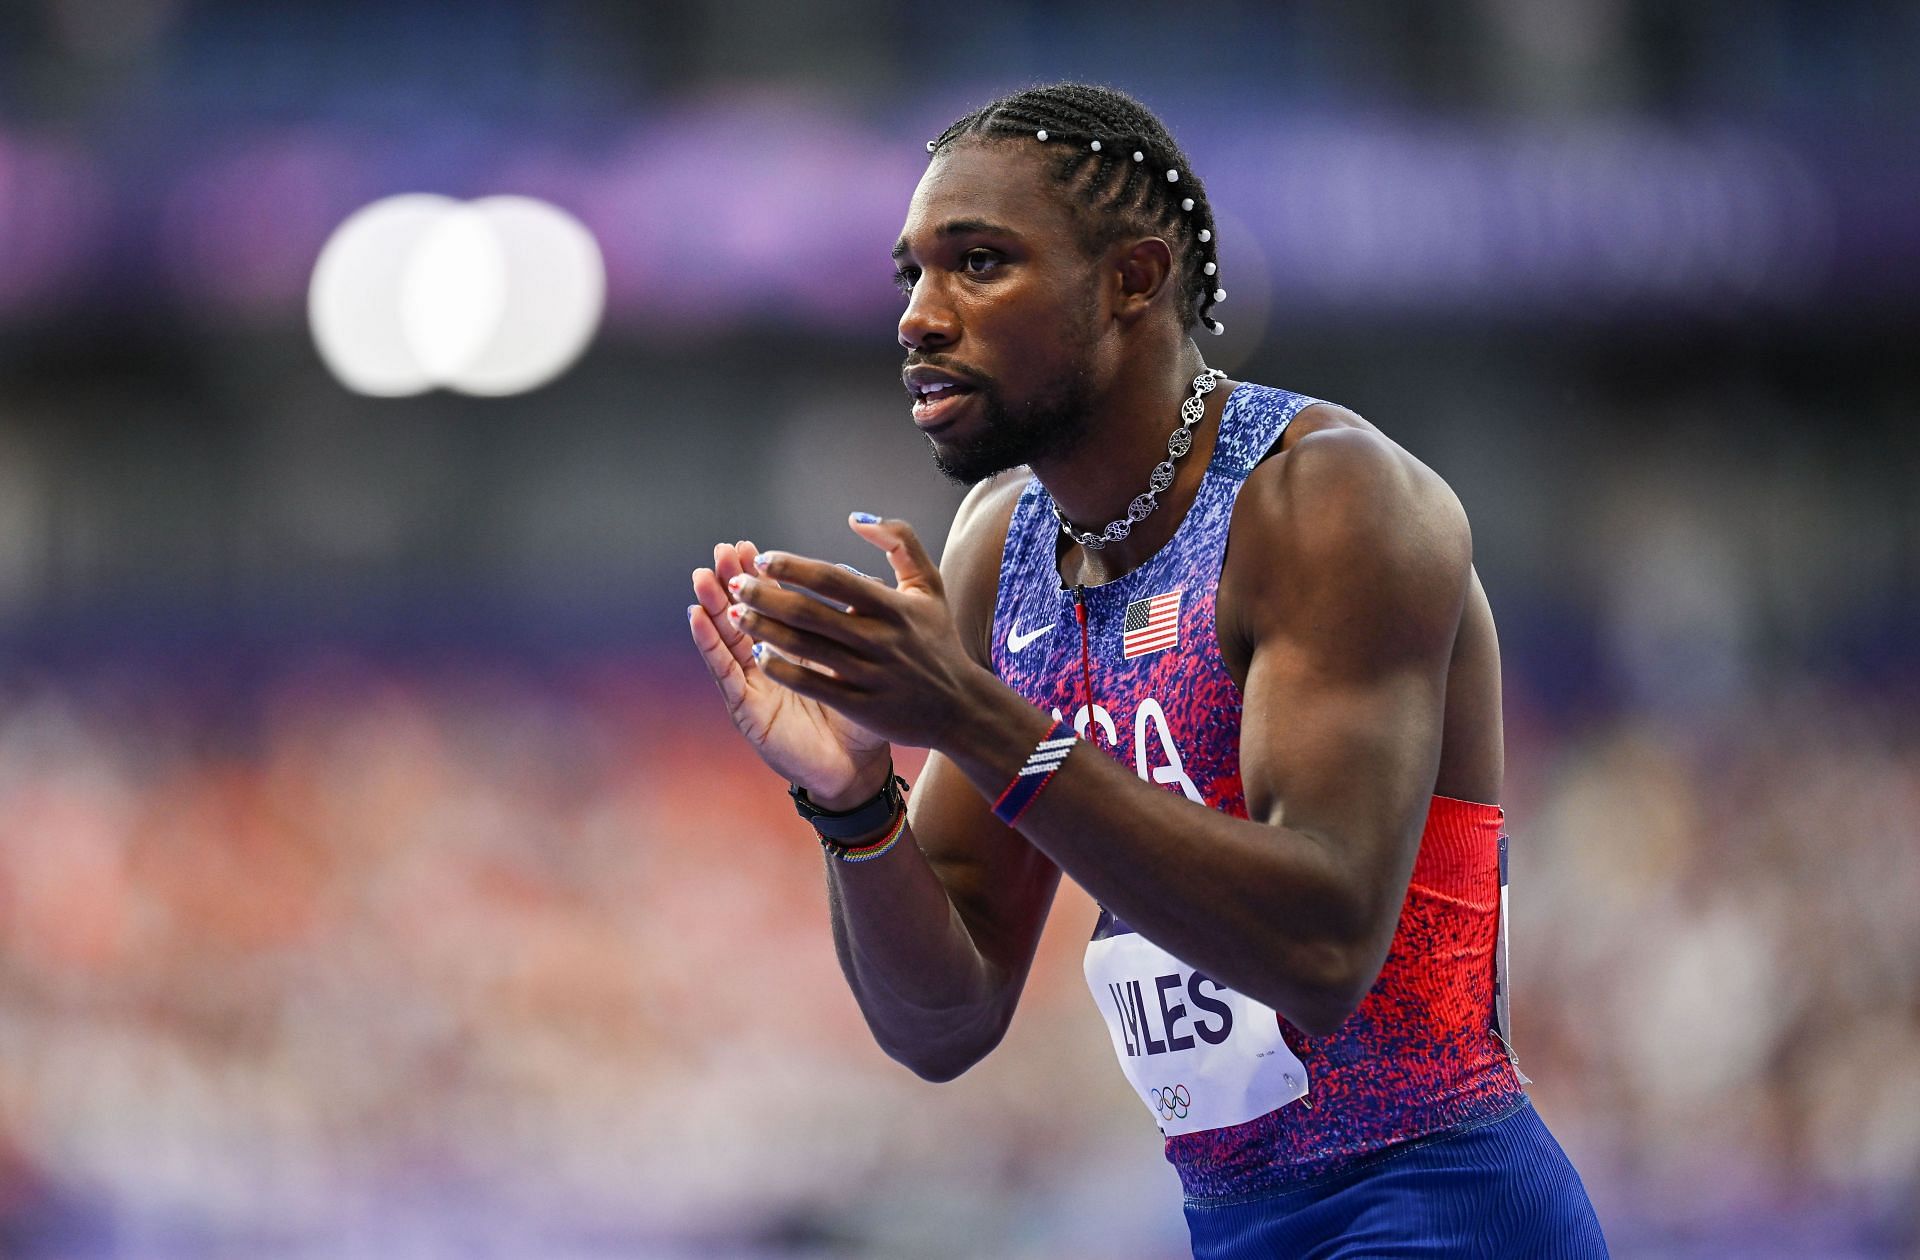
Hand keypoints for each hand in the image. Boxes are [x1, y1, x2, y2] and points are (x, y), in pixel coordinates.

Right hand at [690, 538, 890, 805]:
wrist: (858, 765)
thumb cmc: (861, 712)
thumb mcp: (856, 660)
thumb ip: (849, 623)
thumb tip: (851, 576)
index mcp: (793, 648)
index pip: (770, 603)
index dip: (758, 576)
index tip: (748, 545)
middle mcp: (767, 662)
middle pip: (742, 614)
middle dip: (730, 581)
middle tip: (722, 550)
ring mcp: (752, 685)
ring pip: (726, 638)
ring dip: (712, 606)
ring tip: (702, 576)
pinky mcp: (745, 709)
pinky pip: (724, 672)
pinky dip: (709, 643)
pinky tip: (697, 617)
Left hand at [727, 514, 990, 749]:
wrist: (960, 707)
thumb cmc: (937, 641)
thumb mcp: (930, 585)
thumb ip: (901, 541)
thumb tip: (856, 518)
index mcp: (893, 606)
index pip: (833, 579)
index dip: (793, 568)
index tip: (762, 559)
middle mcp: (880, 639)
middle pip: (810, 613)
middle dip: (765, 596)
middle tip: (735, 584)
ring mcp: (869, 674)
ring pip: (804, 648)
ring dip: (763, 629)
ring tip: (734, 615)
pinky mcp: (861, 706)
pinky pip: (811, 684)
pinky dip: (781, 668)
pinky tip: (758, 653)